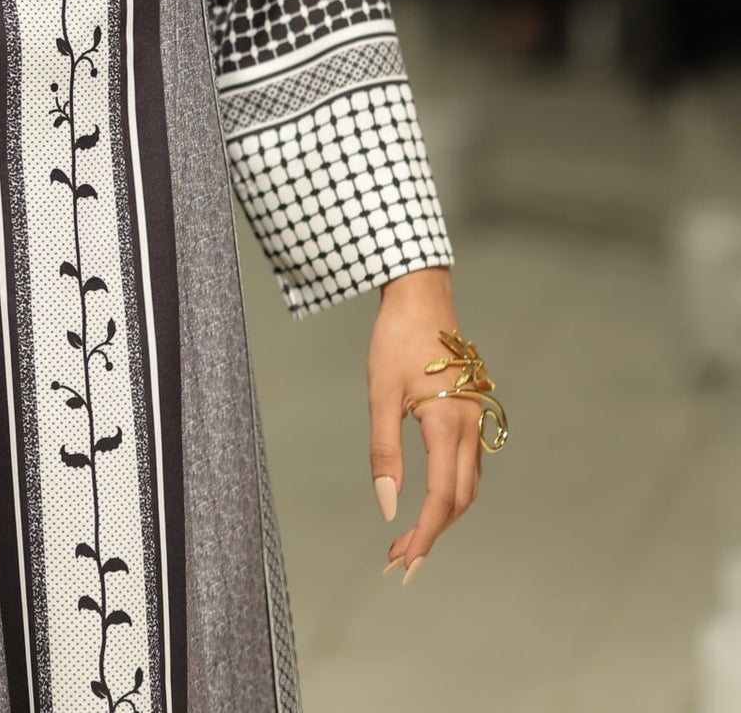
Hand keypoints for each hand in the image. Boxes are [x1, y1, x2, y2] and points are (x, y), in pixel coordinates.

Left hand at [366, 266, 483, 584]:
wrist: (420, 295)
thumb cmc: (396, 339)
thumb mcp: (380, 393)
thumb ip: (384, 451)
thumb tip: (387, 506)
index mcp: (448, 424)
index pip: (442, 498)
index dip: (424, 535)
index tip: (401, 561)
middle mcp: (470, 427)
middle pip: (460, 499)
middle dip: (432, 533)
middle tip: (400, 559)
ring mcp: (475, 419)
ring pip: (468, 484)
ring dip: (444, 516)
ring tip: (410, 537)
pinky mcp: (471, 412)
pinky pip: (469, 465)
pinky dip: (452, 491)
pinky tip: (430, 499)